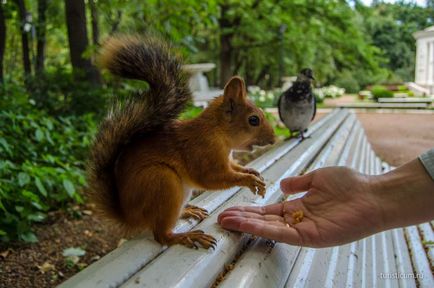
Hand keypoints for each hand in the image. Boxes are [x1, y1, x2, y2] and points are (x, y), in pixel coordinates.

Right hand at [218, 167, 383, 246]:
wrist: (372, 194)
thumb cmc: (351, 185)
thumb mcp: (318, 177)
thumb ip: (298, 182)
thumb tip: (281, 185)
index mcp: (298, 206)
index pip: (267, 211)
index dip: (249, 210)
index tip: (230, 208)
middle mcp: (298, 220)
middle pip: (263, 221)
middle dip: (241, 219)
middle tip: (220, 218)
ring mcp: (303, 230)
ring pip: (268, 229)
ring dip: (246, 225)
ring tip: (225, 221)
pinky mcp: (310, 237)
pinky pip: (281, 234)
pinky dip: (261, 230)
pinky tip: (245, 225)